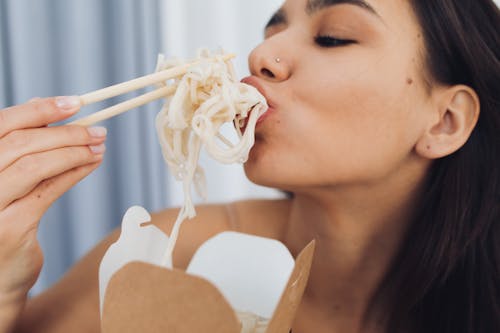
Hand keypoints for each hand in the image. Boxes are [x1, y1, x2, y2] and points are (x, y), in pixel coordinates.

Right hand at [0, 97, 106, 331]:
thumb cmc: (0, 222)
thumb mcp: (2, 181)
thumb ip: (16, 148)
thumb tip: (43, 107)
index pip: (1, 125)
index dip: (39, 110)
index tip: (74, 103)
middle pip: (21, 143)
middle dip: (66, 133)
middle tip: (97, 131)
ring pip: (35, 164)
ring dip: (75, 151)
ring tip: (99, 146)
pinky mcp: (9, 228)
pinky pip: (49, 190)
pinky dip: (75, 173)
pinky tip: (92, 164)